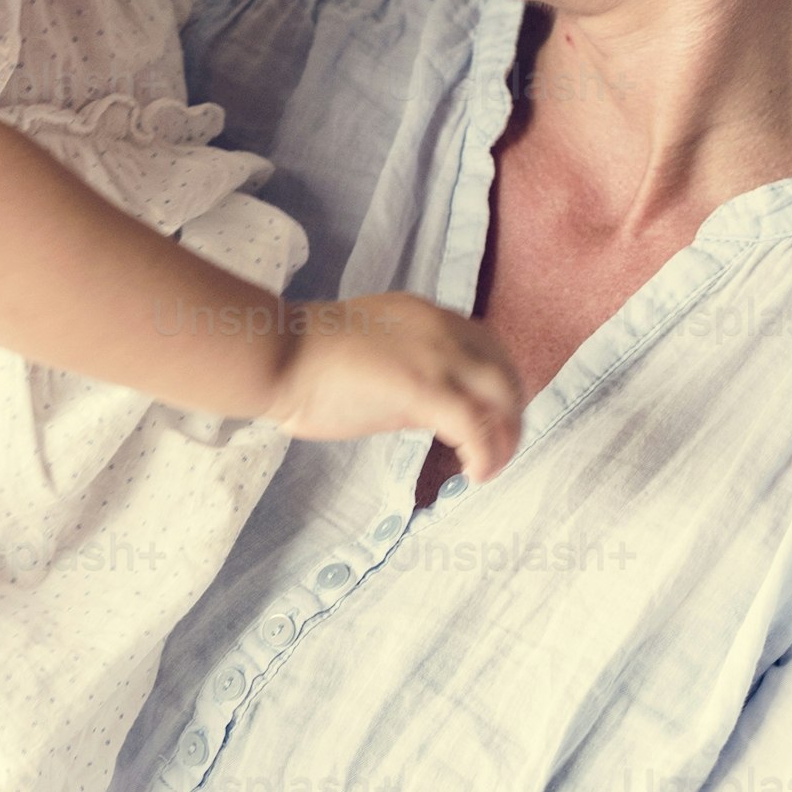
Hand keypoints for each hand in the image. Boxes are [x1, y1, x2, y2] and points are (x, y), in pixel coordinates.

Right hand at [265, 292, 521, 483]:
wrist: (281, 354)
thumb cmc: (308, 361)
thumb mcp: (373, 354)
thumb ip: (407, 374)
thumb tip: (426, 411)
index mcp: (428, 317)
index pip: (487, 346)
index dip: (498, 384)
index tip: (491, 416)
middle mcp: (443, 330)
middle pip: (504, 371)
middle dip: (511, 414)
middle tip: (499, 448)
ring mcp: (437, 357)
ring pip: (501, 396)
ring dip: (505, 437)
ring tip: (491, 467)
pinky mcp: (425, 388)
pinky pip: (475, 425)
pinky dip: (486, 453)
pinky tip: (475, 474)